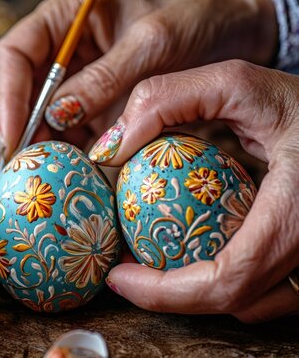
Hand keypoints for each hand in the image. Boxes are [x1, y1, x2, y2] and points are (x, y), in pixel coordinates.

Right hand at [0, 0, 277, 156]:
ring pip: (49, 114)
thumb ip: (104, 78)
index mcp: (69, 16)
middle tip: (23, 165)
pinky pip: (78, 129)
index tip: (14, 133)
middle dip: (23, 126)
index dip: (8, 94)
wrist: (240, 32)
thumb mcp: (152, 42)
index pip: (18, 53)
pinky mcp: (104, 104)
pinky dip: (73, 150)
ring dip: (45, 144)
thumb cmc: (200, 17)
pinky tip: (72, 169)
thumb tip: (57, 116)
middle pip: (27, 90)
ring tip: (44, 174)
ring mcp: (87, 79)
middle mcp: (70, 48)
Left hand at [103, 60, 298, 321]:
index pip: (227, 280)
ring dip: (196, 294)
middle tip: (124, 270)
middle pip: (236, 301)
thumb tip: (108, 149)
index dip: (164, 292)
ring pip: (254, 303)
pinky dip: (223, 282)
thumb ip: (165, 101)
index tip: (117, 276)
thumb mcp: (235, 85)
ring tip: (150, 263)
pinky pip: (268, 290)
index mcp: (298, 213)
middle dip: (169, 295)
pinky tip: (195, 254)